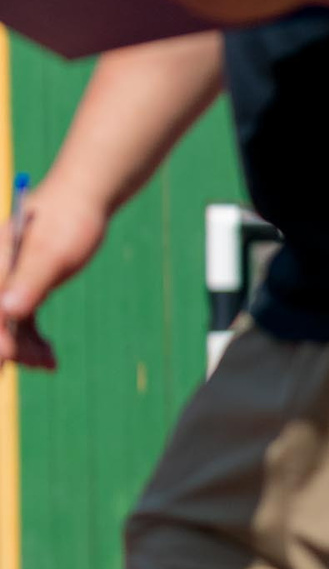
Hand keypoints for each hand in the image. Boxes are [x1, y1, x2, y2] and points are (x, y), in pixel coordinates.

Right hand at [0, 186, 109, 370]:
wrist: (82, 205)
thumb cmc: (67, 222)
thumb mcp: (52, 253)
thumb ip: (31, 282)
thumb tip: (8, 311)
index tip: (7, 356)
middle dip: (8, 345)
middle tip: (38, 364)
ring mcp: (4, 284)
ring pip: (5, 326)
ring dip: (24, 349)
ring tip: (49, 362)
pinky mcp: (20, 290)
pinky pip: (19, 324)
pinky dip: (33, 342)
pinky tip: (50, 359)